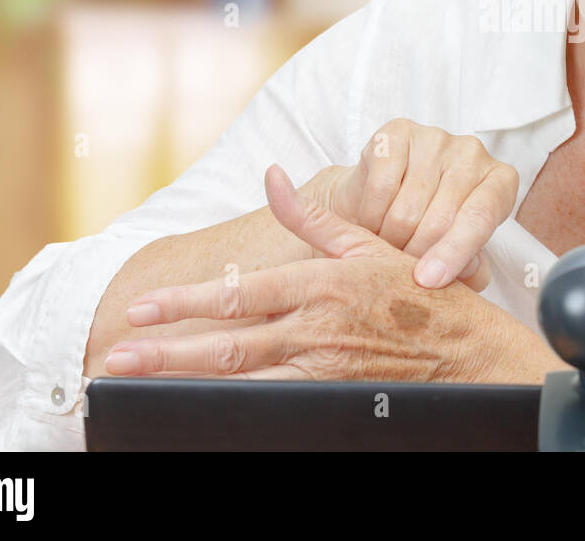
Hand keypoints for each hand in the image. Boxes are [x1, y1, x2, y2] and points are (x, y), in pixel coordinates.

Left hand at [104, 166, 557, 382]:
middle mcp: (313, 330)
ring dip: (185, 381)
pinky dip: (230, 405)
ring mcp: (319, 368)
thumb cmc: (418, 292)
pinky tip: (198, 406)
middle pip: (226, 345)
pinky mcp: (329, 396)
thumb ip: (310, 215)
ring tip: (138, 383)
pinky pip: (270, 403)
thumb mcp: (366, 243)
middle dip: (165, 352)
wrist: (467, 351)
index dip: (186, 302)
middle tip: (117, 355)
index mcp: (319, 285)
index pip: (238, 296)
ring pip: (240, 379)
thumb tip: (273, 177)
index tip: (143, 307)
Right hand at [296, 117, 518, 289]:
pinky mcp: (397, 133)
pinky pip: (381, 187)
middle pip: (442, 218)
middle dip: (415, 254)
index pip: (481, 217)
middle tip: (400, 268)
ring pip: (408, 207)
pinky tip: (371, 222)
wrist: (381, 197)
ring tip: (385, 244)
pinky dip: (370, 216)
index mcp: (499, 181)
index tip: (428, 280)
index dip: (454, 252)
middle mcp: (472, 153)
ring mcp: (435, 139)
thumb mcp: (458, 254)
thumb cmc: (429, 227)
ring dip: (389, 239)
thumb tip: (468, 272)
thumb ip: (470, 268)